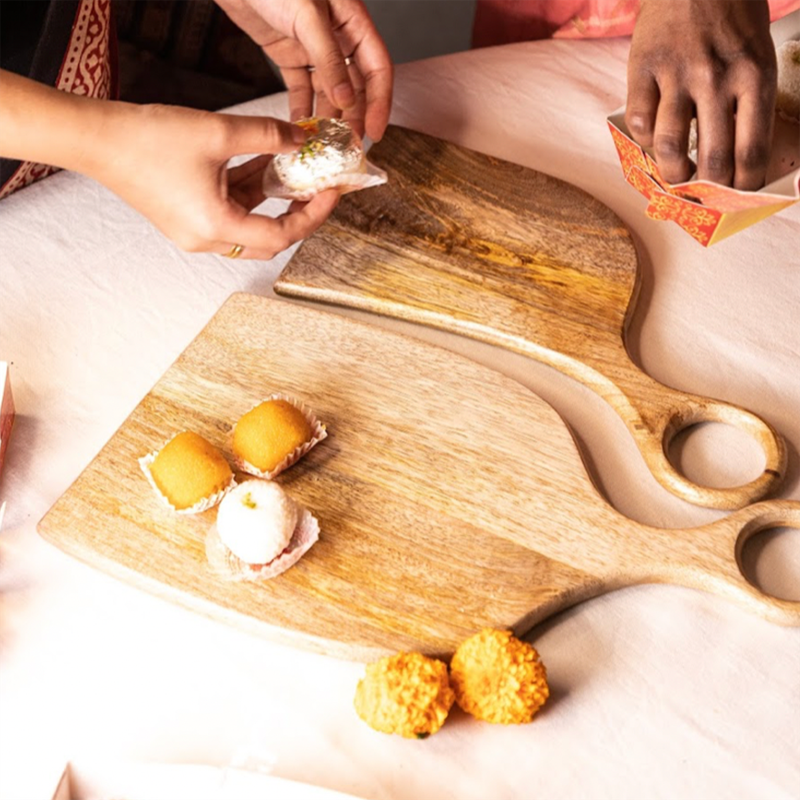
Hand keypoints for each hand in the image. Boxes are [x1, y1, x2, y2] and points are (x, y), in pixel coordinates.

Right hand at [85, 103, 339, 258]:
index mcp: (216, 227)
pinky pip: (229, 213)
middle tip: (317, 188)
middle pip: (268, 240)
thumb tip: (303, 138)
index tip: (331, 192)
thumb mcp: (218, 131)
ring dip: (272, 199)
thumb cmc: (148, 139)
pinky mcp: (186, 220)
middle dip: (297, 214)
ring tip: (292, 168)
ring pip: (249, 225)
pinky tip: (261, 164)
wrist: (97, 139)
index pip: (281, 235)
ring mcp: (194, 233)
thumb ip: (268, 136)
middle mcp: (206, 240)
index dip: (312, 215)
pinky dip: (248, 194)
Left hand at [215, 0, 392, 140]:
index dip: (380, 101)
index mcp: (352, 21)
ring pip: (328, 90)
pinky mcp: (288, 53)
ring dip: (328, 117)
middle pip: (355, 85)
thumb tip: (346, 98)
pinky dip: (301, 108)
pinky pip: (301, 88)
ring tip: (324, 142)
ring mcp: (312, 46)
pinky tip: (300, 127)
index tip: (374, 130)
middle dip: (353, 116)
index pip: (377, 68)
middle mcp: (337, 36)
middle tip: (347, 145)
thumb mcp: (308, 15)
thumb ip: (329, 58)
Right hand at [625, 0, 776, 189]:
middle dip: (708, 190)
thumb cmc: (731, 15)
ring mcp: (678, 74)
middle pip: (712, 160)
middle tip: (704, 194)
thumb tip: (733, 156)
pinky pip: (640, 121)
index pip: (751, 153)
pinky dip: (645, 139)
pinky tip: (653, 137)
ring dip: (672, 173)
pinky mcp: (644, 67)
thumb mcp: (757, 53)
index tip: (736, 195)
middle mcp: (717, 79)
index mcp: (755, 76)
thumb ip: (746, 101)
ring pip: (669, 148)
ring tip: (676, 175)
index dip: (742, 187)